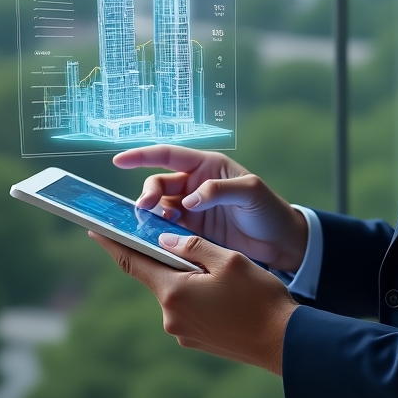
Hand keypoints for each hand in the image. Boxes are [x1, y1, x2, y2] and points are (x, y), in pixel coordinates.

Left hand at [89, 230, 297, 373]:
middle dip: (167, 254)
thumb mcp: (229, 260)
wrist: (282, 341)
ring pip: (176, 290)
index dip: (113, 243)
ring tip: (218, 266)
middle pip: (157, 274)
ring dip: (187, 274)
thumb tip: (165, 240)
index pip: (133, 262)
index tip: (95, 228)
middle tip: (180, 234)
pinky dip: (197, 291)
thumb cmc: (258, 297)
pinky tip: (223, 289)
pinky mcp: (195, 339)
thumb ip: (194, 246)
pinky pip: (188, 306)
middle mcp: (171, 315)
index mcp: (174, 292)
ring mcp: (182, 331)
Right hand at [113, 145, 308, 271]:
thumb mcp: (250, 192)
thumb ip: (219, 190)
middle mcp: (194, 185)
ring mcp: (191, 209)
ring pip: (159, 209)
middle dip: (148, 194)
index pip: (168, 156)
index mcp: (207, 166)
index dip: (142, 156)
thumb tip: (189, 200)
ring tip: (154, 227)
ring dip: (152, 216)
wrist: (279, 242)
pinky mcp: (192, 233)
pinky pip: (167, 230)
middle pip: (159, 184)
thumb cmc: (268, 209)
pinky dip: (158, 234)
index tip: (118, 161)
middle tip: (146, 210)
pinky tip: (158, 240)